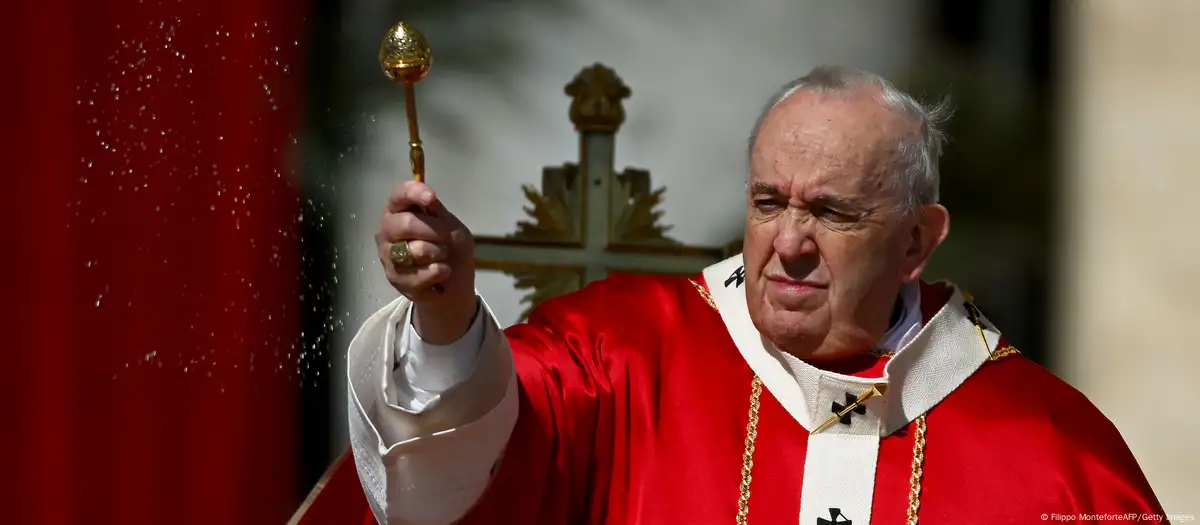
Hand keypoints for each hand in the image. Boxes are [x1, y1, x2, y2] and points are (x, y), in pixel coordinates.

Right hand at [376, 181, 477, 343]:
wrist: (455, 281)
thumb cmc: (450, 247)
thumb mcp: (451, 226)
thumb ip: (438, 214)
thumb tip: (429, 200)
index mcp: (399, 210)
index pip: (400, 195)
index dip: (414, 193)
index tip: (432, 197)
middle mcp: (387, 230)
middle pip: (405, 224)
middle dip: (433, 230)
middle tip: (446, 236)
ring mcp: (387, 255)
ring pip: (413, 250)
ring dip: (437, 252)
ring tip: (443, 255)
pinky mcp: (395, 279)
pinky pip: (420, 273)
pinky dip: (439, 272)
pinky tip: (442, 271)